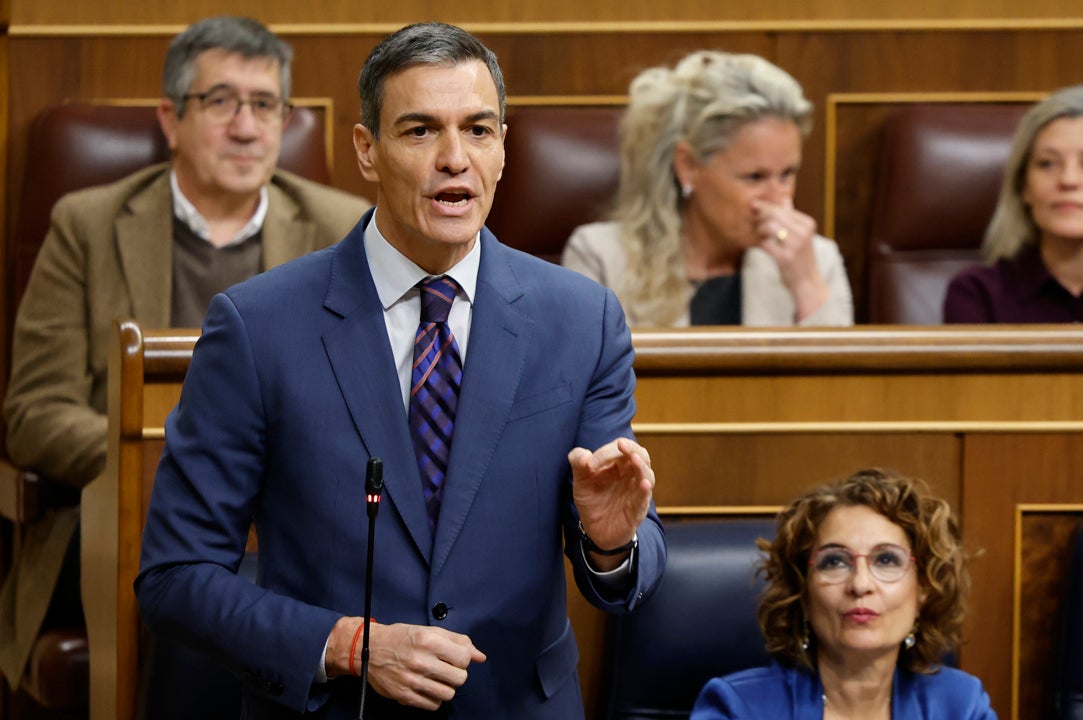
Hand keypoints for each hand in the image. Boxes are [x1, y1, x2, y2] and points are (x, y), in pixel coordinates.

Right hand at [326, 618, 485, 709]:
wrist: (368, 649)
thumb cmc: (401, 637)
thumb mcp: (429, 631)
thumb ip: (458, 641)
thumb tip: (480, 657)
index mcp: (429, 641)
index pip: (464, 658)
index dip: (463, 659)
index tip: (454, 657)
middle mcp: (421, 661)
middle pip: (460, 678)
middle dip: (456, 674)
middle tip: (446, 669)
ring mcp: (413, 681)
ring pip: (448, 694)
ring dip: (446, 687)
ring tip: (436, 679)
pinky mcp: (405, 696)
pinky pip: (433, 705)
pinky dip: (434, 698)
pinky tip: (427, 687)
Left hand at [569, 437, 653, 568]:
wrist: (595, 530)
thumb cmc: (592, 500)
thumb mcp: (581, 480)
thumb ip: (578, 463)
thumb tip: (585, 454)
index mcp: (619, 465)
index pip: (618, 449)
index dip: (605, 452)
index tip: (588, 465)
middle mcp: (631, 475)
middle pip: (640, 455)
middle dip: (631, 448)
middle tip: (621, 445)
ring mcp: (636, 492)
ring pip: (647, 474)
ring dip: (641, 466)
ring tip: (634, 458)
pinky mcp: (637, 510)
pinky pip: (644, 499)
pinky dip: (644, 490)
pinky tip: (643, 483)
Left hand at [753, 199, 829, 320]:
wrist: (807, 282)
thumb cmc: (801, 256)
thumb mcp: (801, 234)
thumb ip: (791, 215)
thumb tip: (783, 196)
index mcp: (807, 223)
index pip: (782, 208)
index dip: (766, 206)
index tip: (754, 206)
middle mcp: (803, 232)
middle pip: (775, 214)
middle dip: (759, 214)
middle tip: (750, 217)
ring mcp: (795, 245)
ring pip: (769, 226)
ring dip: (758, 229)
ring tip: (755, 233)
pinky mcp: (785, 257)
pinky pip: (765, 243)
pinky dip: (757, 242)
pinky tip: (755, 243)